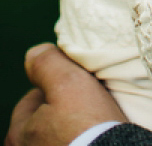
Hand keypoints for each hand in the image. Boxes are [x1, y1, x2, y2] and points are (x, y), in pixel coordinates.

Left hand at [5, 45, 125, 145]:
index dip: (57, 84)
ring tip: (95, 118)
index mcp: (17, 135)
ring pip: (58, 132)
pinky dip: (80, 138)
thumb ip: (47, 64)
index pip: (32, 97)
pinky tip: (96, 133)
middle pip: (44, 118)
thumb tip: (35, 53)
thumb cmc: (87, 126)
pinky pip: (71, 142)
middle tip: (88, 100)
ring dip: (72, 124)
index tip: (79, 83)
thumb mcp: (67, 83)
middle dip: (62, 107)